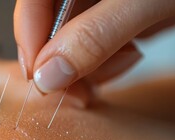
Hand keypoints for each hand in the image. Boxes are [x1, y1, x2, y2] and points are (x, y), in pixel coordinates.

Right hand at [14, 0, 174, 94]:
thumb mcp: (144, 2)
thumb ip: (95, 36)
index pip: (32, 5)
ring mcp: (98, 8)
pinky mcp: (114, 23)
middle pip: (49, 32)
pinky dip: (107, 66)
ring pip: (71, 47)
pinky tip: (127, 58)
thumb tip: (48, 76)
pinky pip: (95, 52)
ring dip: (89, 70)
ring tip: (122, 64)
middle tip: (78, 94)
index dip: (30, 42)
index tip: (40, 80)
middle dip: (63, 66)